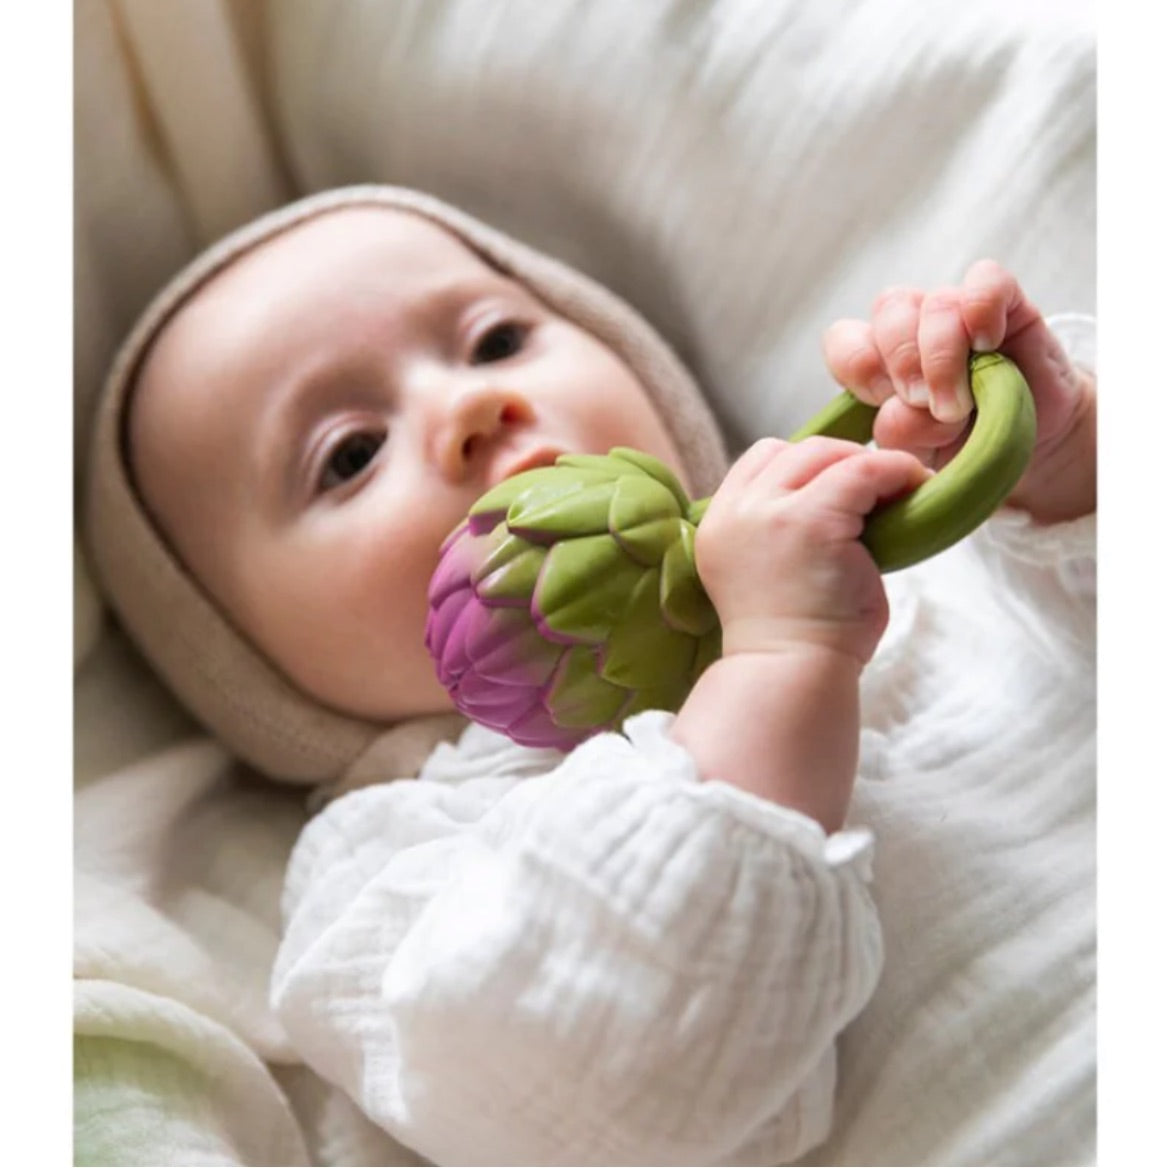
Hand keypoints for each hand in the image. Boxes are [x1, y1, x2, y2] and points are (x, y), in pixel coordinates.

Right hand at [695, 436, 927, 666]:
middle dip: (837, 460)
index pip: (759, 463)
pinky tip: (914, 487)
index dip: (802, 466)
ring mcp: (770, 514)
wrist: (791, 676)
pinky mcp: (812, 520)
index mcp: (719, 525)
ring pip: (823, 453)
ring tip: (896, 488)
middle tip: (876, 487)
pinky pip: (862, 471)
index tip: (837, 487)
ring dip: (864, 465)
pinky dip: (894, 472)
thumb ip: (782, 530)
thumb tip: (839, 496)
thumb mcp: (769, 572)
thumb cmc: (794, 639)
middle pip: (790, 451)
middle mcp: (736, 513)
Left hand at [821, 260, 1095, 521]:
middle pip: (888, 313)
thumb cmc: (962, 446)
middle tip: (925, 405)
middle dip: (903, 363)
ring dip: (942, 354)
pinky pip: (986, 280)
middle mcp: (912, 326)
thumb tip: (903, 409)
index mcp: (878, 359)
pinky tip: (987, 344)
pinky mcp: (1005, 301)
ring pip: (934, 303)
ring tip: (960, 403)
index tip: (881, 401)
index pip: (844, 340)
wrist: (1029, 446)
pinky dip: (982, 308)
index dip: (857, 365)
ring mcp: (956, 310)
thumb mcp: (922, 452)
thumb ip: (903, 432)